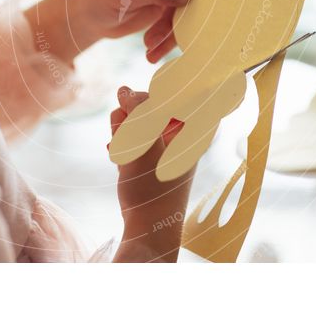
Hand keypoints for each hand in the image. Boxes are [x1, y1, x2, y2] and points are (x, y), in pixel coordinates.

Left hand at [24, 0, 196, 65]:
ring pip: (187, 11)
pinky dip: (167, 39)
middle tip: (164, 41)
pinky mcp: (167, 4)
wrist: (84, 17)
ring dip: (172, 34)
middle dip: (180, 19)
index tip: (180, 17)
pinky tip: (151, 51)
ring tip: (150, 50)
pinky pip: (178, 23)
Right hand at [111, 86, 195, 262]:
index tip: (135, 106)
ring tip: (126, 154)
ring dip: (124, 132)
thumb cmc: (152, 187)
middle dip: (132, 119)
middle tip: (130, 139)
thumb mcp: (144, 142)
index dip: (152, 92)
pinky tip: (122, 160)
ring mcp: (165, 139)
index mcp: (193, 124)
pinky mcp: (151, 149)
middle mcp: (182, 128)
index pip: (174, 89)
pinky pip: (131, 132)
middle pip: (149, 101)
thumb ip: (136, 111)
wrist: (147, 226)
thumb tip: (123, 89)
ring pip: (135, 115)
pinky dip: (124, 143)